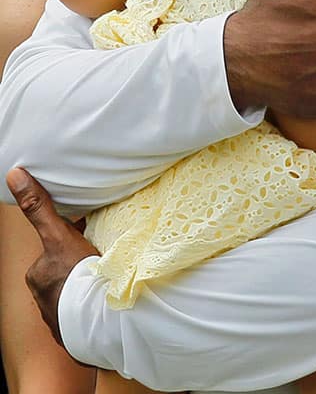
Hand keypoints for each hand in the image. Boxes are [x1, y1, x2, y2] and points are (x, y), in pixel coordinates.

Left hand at [5, 168, 97, 348]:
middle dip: (79, 265)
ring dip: (88, 285)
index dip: (73, 242)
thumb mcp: (59, 235)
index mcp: (37, 276)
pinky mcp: (78, 334)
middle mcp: (43, 299)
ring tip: (108, 278)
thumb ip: (38, 207)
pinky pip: (86, 313)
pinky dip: (95, 305)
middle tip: (101, 257)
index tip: (90, 240)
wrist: (101, 321)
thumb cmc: (78, 276)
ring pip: (75, 292)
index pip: (55, 251)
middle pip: (64, 272)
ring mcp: (60, 318)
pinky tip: (108, 299)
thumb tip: (13, 175)